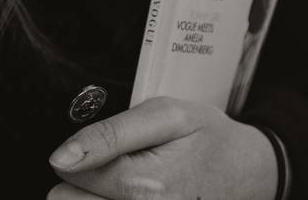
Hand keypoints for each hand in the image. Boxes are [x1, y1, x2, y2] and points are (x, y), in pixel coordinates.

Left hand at [47, 96, 277, 198]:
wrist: (248, 175)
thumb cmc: (207, 138)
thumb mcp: (165, 115)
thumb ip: (109, 134)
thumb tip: (59, 158)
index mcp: (143, 187)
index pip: (69, 175)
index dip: (81, 152)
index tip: (106, 146)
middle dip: (81, 182)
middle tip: (113, 168)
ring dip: (92, 199)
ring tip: (119, 186)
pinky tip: (124, 197)